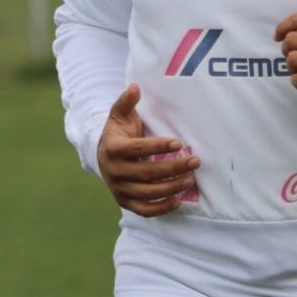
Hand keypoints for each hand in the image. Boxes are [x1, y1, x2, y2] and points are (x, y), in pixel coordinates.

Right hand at [96, 84, 198, 216]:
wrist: (102, 155)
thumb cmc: (118, 133)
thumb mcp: (118, 116)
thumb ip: (126, 102)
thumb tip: (135, 87)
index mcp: (112, 149)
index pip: (138, 149)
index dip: (158, 147)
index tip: (179, 144)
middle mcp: (114, 171)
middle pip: (147, 173)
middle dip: (173, 168)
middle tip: (195, 162)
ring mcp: (119, 189)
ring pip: (148, 192)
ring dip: (172, 187)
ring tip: (191, 178)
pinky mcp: (124, 202)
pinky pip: (145, 210)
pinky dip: (162, 208)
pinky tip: (178, 200)